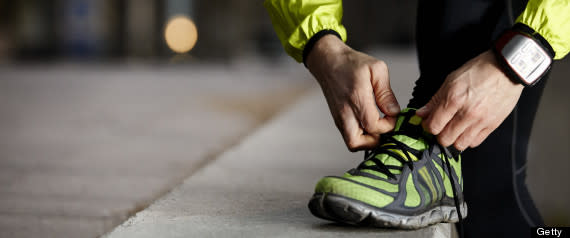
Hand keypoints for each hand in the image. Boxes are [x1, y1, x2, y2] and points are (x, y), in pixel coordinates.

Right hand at [306, 35, 400, 151]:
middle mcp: (345, 111)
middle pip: (358, 143)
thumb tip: (393, 112)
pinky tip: (368, 124)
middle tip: (384, 127)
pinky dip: (360, 136)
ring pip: (352, 144)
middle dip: (375, 140)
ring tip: (376, 127)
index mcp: (356, 98)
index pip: (373, 126)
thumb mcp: (377, 69)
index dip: (388, 125)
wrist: (328, 61)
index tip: (392, 115)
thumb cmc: (351, 63)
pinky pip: (348, 136)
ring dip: (367, 141)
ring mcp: (338, 117)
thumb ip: (386, 93)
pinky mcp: (337, 119)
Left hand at [416, 50, 523, 150]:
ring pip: (460, 145)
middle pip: (445, 139)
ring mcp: (480, 121)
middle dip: (439, 134)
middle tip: (441, 126)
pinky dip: (468, 139)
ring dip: (453, 139)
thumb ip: (435, 99)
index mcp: (454, 100)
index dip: (427, 126)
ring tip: (454, 129)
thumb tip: (422, 113)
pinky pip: (475, 142)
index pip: (434, 126)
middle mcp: (467, 113)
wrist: (506, 70)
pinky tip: (466, 129)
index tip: (428, 122)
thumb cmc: (480, 71)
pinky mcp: (492, 125)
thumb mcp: (451, 80)